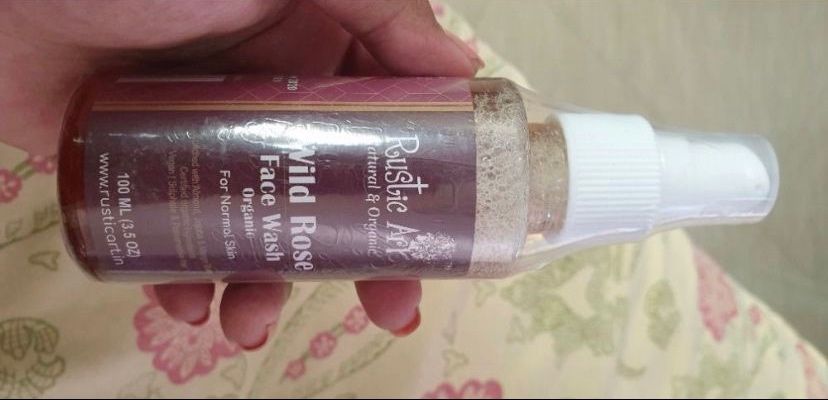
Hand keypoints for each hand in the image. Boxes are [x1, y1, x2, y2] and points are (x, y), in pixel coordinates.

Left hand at [0, 0, 481, 348]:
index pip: (383, 141)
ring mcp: (207, 154)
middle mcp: (269, 115)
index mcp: (313, 67)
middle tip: (385, 313)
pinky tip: (182, 304)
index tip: (441, 247)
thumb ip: (378, 9)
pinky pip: (177, 248)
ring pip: (256, 239)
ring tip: (248, 323)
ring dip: (264, 292)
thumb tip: (464, 68)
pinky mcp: (143, 183)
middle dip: (360, 267)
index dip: (416, 195)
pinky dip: (183, 285)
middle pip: (330, 205)